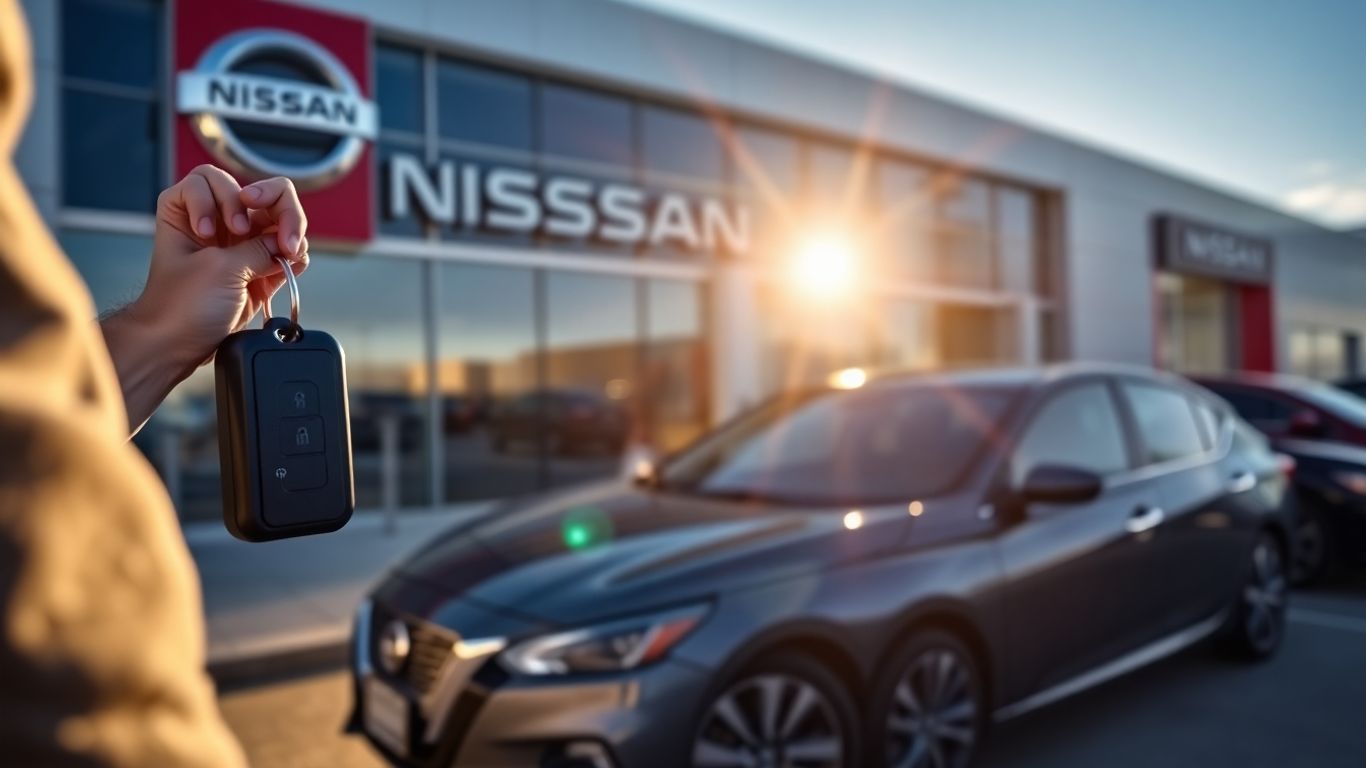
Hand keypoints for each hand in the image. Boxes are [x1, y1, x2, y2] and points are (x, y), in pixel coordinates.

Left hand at [101, 165, 311, 433]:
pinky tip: (289, 268)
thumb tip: (285, 244)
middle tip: (280, 235)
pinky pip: (286, 253)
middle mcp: (216, 223)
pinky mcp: (257, 271)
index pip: (216, 179)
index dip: (223, 200)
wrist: (176, 346)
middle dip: (276, 210)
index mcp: (187, 210)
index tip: (215, 231)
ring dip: (291, 233)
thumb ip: (259, 248)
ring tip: (289, 255)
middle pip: (260, 194)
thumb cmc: (178, 307)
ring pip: (279, 222)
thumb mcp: (220, 269)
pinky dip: (295, 257)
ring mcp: (239, 247)